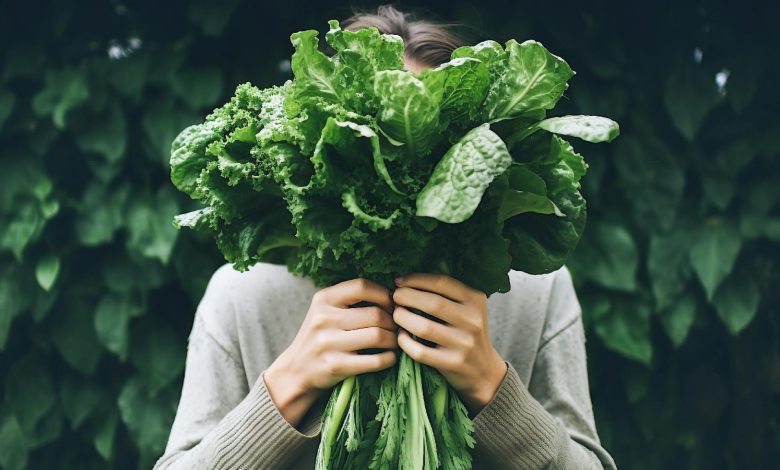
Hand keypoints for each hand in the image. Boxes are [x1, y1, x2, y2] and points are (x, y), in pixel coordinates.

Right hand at [265, 278, 397, 426]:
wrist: (295, 372)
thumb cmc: (319, 338)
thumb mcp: (325, 311)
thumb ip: (350, 300)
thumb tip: (392, 295)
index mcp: (323, 299)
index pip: (362, 286)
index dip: (383, 294)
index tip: (390, 305)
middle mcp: (324, 318)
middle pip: (376, 314)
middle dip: (393, 322)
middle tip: (396, 328)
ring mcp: (328, 343)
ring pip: (378, 335)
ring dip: (394, 340)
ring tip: (394, 342)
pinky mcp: (335, 366)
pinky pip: (375, 360)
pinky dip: (389, 358)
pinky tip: (389, 357)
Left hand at [392, 274, 506, 411]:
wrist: (484, 371)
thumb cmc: (467, 333)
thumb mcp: (467, 308)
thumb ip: (447, 291)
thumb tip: (413, 274)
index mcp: (475, 300)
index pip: (442, 282)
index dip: (416, 279)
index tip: (398, 281)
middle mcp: (473, 320)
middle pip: (432, 303)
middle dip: (406, 297)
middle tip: (394, 297)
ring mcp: (464, 344)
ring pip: (424, 327)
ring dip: (402, 318)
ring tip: (395, 314)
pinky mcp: (453, 363)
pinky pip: (420, 351)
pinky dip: (405, 342)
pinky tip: (401, 336)